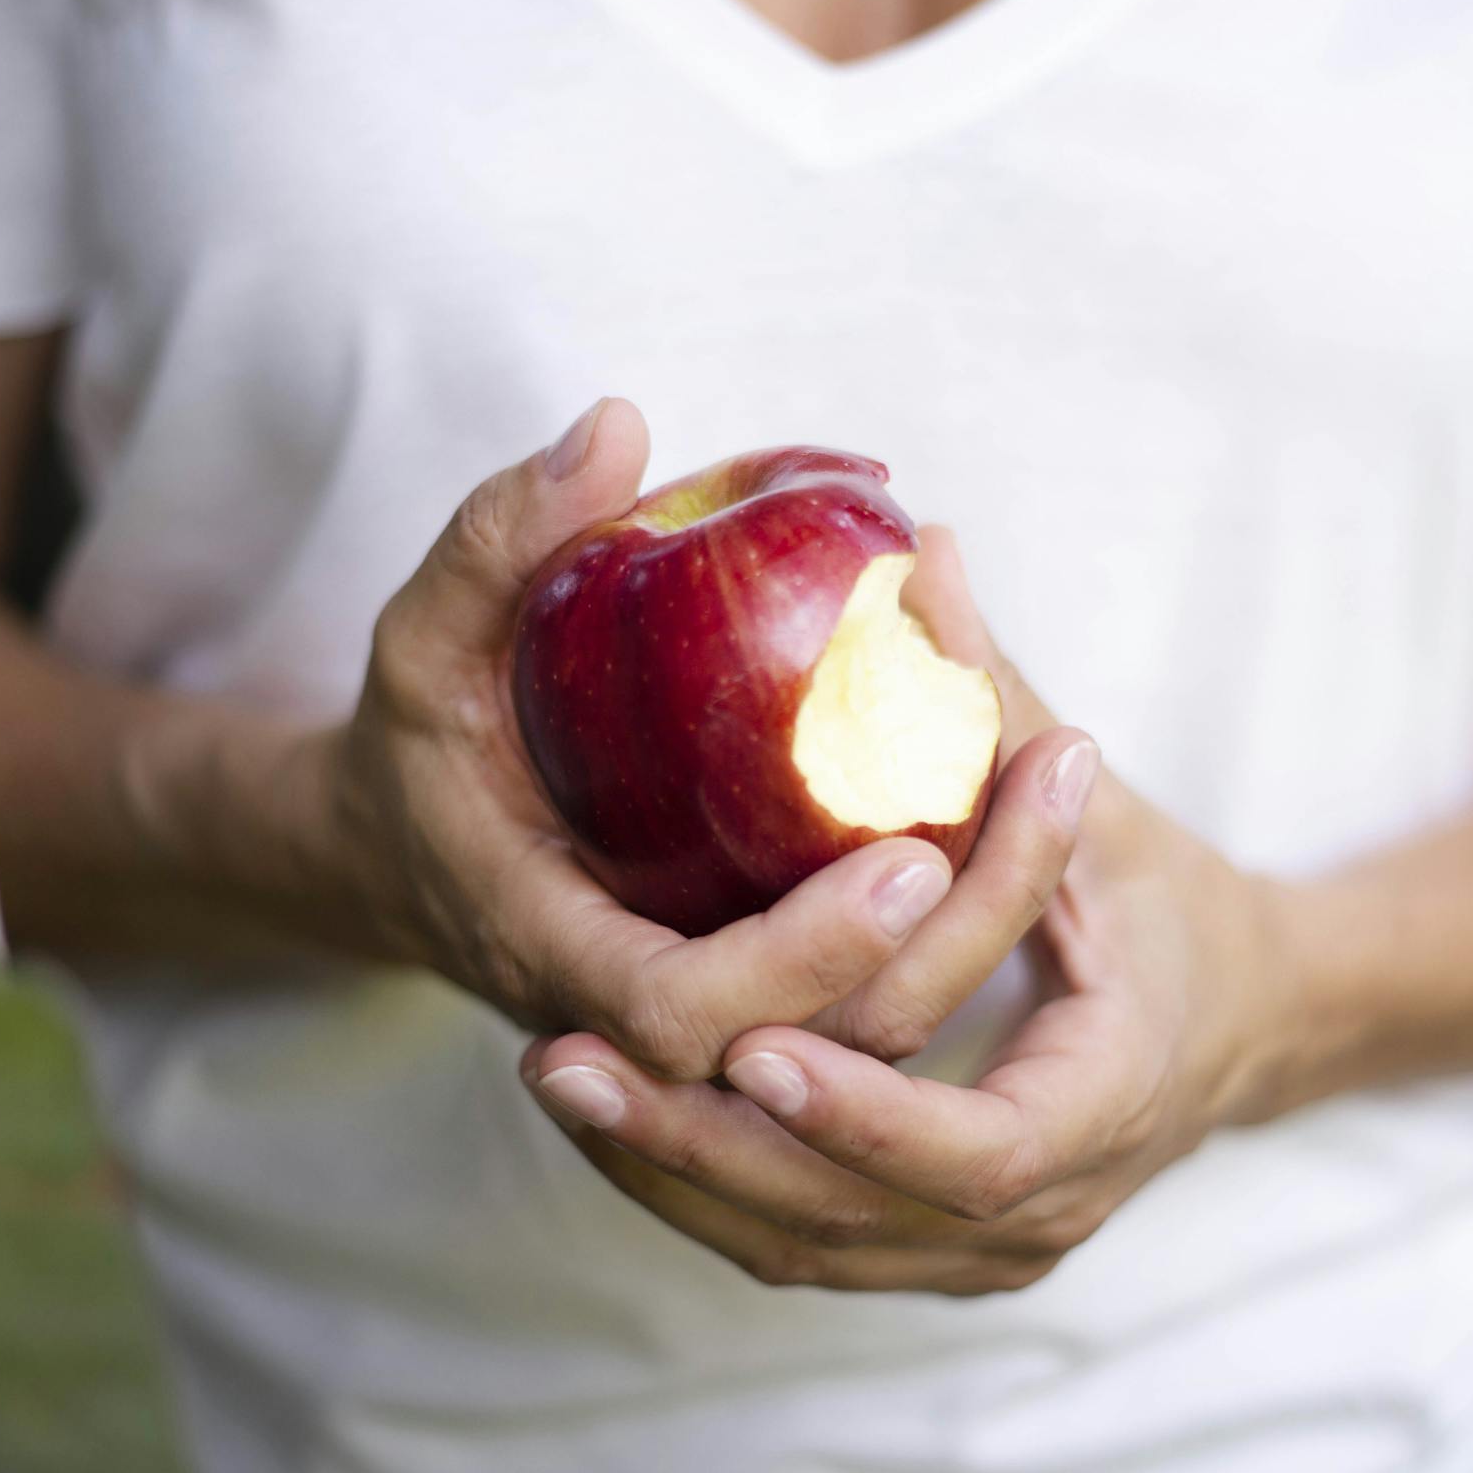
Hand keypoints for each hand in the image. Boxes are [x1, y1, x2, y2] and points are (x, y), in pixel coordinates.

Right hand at [322, 401, 1087, 1080]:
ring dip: (986, 926)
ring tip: (1061, 778)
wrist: (411, 847)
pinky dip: (963, 908)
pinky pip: (876, 984)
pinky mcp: (765, 982)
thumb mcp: (424, 631)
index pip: (681, 1011)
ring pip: (869, 1033)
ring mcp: (714, 1012)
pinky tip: (1024, 786)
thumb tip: (615, 424)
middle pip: (818, 1049)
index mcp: (550, 947)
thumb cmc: (422, 736)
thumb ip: (499, 537)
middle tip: (1042, 799)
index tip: (907, 864)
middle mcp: (640, 1013)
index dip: (798, 961)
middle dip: (951, 945)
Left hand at [521, 538, 1298, 1292]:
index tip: (749, 1045)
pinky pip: (796, 1244)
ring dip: (673, 1174)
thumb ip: (997, 702)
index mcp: (1105, 1100)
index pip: (973, 1151)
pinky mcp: (932, 1249)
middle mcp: (1043, 1209)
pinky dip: (699, 1190)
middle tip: (567, 1061)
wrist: (1242, 1024)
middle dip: (698, 1145)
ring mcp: (984, 1251)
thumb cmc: (1168, 903)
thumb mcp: (1096, 810)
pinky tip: (606, 1120)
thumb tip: (914, 553)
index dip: (858, 1110)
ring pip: (802, 1246)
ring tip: (558, 1081)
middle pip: (847, 1217)